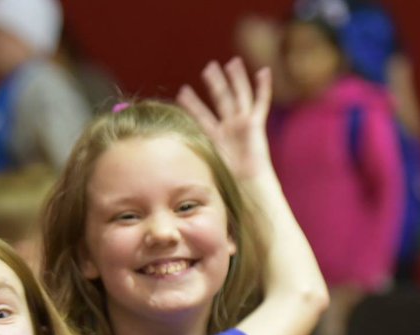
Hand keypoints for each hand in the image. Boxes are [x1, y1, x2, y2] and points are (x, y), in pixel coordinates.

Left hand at [177, 57, 272, 182]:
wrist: (246, 187)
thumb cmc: (224, 183)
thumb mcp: (199, 167)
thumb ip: (184, 162)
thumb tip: (156, 170)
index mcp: (215, 139)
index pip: (201, 116)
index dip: (192, 104)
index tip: (182, 91)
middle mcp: (230, 129)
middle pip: (222, 100)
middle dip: (215, 83)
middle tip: (208, 67)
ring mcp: (243, 126)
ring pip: (239, 97)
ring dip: (236, 79)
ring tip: (231, 62)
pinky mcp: (255, 126)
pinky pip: (261, 103)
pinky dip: (264, 87)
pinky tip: (263, 71)